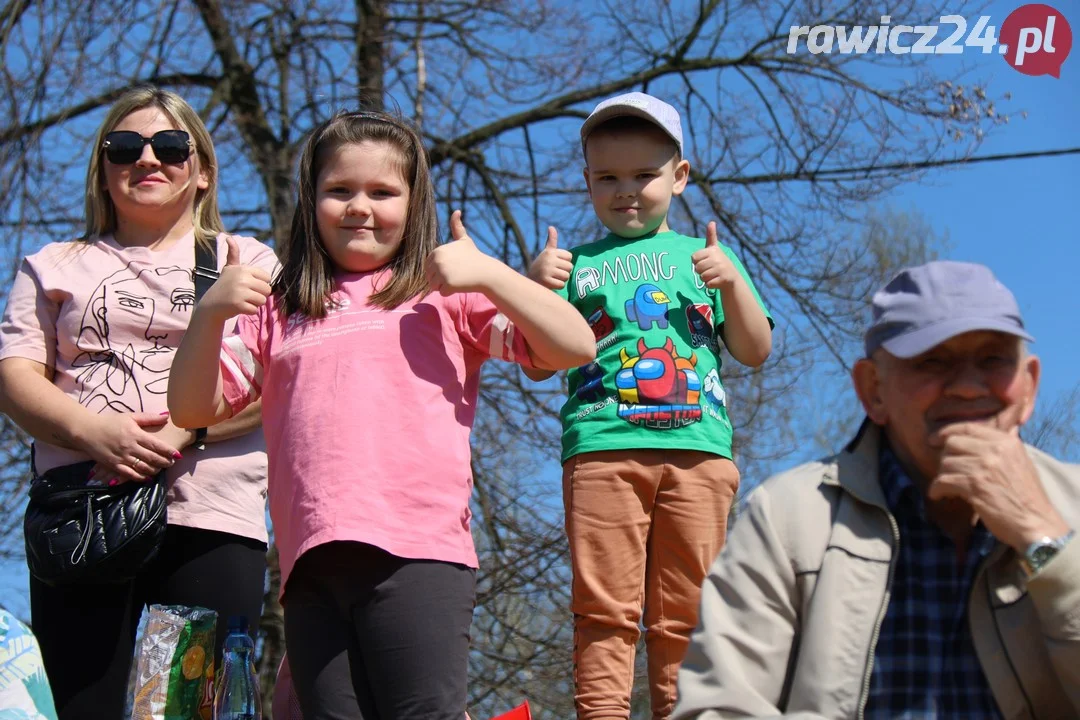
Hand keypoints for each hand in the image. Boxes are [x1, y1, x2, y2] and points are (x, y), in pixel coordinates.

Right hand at [78, 412, 182, 484]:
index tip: (177, 454)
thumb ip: (149, 418)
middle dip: (165, 462)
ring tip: (162, 469)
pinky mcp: (113, 465)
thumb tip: (166, 416)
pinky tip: (147, 477)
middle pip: (152, 458)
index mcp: (135, 434)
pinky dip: (140, 477)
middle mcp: (130, 447)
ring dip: (155, 470)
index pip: (156, 445)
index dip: (168, 451)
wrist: (87, 431)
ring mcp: (121, 458)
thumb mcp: (130, 417)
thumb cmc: (110, 422)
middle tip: (172, 463)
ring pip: (142, 468)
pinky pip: (129, 474)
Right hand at [198, 236, 271, 322]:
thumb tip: (229, 237)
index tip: (248, 285)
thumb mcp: (229, 268)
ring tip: (242, 300)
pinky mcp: (238, 305)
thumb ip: (233, 254)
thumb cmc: (224, 285)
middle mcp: (242, 278)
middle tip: (245, 294)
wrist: (211, 304)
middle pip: (267, 290)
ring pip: (262, 300)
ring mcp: (240, 292)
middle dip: (259, 294)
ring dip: (254, 303)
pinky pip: (255, 310)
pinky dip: (249, 311)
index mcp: (243, 269)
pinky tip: (239, 307)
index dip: (260, 284)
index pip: (267, 278)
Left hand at [424, 210, 496, 295]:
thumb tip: (456, 210)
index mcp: (437, 251)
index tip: (454, 265)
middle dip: (441, 278)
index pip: (428, 267)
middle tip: (457, 273)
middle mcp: (438, 260)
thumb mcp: (464, 240)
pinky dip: (450, 292)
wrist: (486, 272)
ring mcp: (442, 272)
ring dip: (445, 285)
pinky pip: (442, 292)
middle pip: (429, 277)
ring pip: (434, 286)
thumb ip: (457, 227)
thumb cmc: (474, 257)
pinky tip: (461, 284)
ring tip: (458, 278)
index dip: (440, 269)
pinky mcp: (447, 284)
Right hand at [527, 226, 572, 289]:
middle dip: (564, 271)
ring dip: (561, 279)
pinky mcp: (546, 281)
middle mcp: (548, 260)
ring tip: (552, 277)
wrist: (530, 281)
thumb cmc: (542, 265)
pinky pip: (561, 285)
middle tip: (554, 272)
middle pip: (570, 267)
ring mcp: (547, 270)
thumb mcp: (547, 252)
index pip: (569, 257)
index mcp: (550, 252)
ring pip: (566, 276)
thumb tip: (551, 227)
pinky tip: (550, 284)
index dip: (565, 262)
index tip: (556, 263)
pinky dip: (558, 286)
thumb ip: (552, 241)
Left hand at [691, 222, 739, 290]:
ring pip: (702, 277)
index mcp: (712, 250)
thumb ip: (711, 236)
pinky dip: (710, 285)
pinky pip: (708, 285)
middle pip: (697, 268)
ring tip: (713, 275)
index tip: (705, 261)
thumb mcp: (714, 248)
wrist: (731, 276)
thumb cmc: (718, 261)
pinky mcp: (723, 279)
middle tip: (710, 269)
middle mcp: (718, 258)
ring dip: (705, 279)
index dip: (697, 262)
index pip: (694, 258)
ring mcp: (721, 269)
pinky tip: (716, 281)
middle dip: (701, 271)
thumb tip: (712, 222)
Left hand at [928, 423, 1069, 551]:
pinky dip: (937, 489)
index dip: (947, 432)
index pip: (969, 427)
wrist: (1036, 522)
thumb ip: (998, 448)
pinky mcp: (974, 485)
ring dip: (942, 476)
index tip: (934, 440)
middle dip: (945, 458)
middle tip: (946, 472)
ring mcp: (984, 466)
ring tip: (947, 487)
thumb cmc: (1026, 496)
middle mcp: (995, 449)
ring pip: (946, 463)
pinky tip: (940, 495)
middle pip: (953, 443)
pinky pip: (943, 480)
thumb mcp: (1018, 462)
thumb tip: (971, 438)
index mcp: (1007, 441)